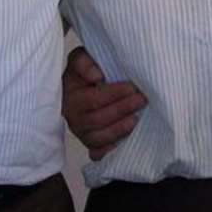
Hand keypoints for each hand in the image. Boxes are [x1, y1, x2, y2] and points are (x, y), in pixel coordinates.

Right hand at [61, 46, 145, 161]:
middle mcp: (74, 118)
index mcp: (70, 97)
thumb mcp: (80, 59)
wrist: (80, 85)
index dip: (114, 94)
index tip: (131, 87)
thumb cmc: (84, 72)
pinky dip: (109, 151)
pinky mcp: (90, 144)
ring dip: (119, 130)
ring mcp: (81, 133)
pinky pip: (98, 153)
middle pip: (98, 120)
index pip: (93, 99)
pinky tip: (124, 143)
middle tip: (141, 100)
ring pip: (98, 138)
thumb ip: (84, 62)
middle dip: (121, 110)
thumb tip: (96, 76)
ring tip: (136, 120)